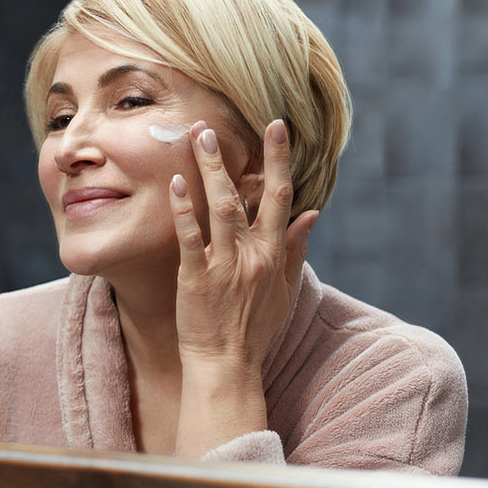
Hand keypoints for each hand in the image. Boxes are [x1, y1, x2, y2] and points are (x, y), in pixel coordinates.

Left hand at [168, 119, 315, 454]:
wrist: (226, 364)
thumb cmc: (254, 328)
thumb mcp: (284, 289)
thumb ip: (296, 248)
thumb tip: (311, 212)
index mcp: (274, 255)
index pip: (282, 198)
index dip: (280, 161)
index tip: (276, 127)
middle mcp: (253, 256)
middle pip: (250, 196)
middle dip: (237, 157)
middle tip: (219, 123)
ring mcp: (224, 266)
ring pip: (220, 209)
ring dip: (209, 171)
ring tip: (197, 137)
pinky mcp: (196, 278)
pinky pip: (190, 238)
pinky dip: (184, 210)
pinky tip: (177, 183)